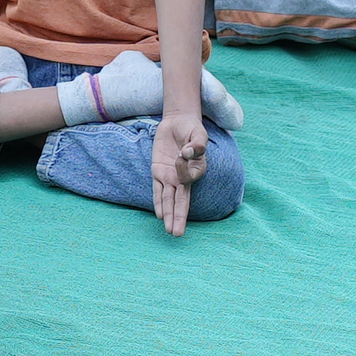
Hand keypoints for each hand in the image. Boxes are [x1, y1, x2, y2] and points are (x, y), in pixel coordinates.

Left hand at [147, 105, 206, 236]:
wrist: (178, 122)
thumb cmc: (191, 128)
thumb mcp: (198, 132)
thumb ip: (197, 143)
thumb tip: (186, 153)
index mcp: (197, 169)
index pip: (189, 178)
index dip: (183, 169)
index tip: (182, 152)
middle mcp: (184, 177)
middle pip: (181, 201)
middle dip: (179, 217)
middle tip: (178, 234)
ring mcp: (171, 176)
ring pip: (169, 199)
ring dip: (169, 215)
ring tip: (170, 231)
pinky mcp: (158, 171)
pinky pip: (157, 190)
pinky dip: (158, 202)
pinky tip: (160, 216)